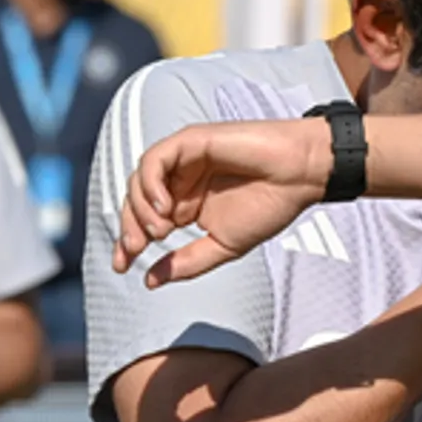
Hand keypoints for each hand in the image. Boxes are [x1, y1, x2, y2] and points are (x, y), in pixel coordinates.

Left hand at [113, 120, 328, 287]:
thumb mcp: (223, 246)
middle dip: (129, 227)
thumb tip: (151, 280)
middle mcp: (181, 181)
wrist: (299, 176)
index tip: (122, 266)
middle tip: (137, 248)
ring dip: (140, 208)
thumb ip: (187, 263)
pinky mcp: (190, 141)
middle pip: (135, 201)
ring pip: (139, 180)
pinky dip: (151, 184)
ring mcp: (184, 160)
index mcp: (186, 204)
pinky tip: (165, 207)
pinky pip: (155, 160)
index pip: (145, 221)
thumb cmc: (270, 205)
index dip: (129, 243)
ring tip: (160, 231)